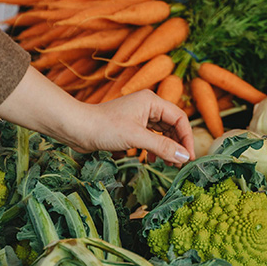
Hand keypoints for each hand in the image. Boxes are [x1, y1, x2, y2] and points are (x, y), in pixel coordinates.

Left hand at [71, 90, 193, 163]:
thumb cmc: (105, 127)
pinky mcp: (131, 126)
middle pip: (172, 125)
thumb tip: (184, 157)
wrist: (78, 129)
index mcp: (151, 101)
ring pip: (162, 132)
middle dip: (177, 145)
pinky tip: (151, 160)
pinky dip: (154, 148)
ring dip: (167, 148)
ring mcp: (139, 116)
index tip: (189, 156)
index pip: (179, 118)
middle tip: (180, 164)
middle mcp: (147, 106)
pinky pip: (150, 137)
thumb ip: (163, 147)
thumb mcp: (137, 138)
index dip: (187, 138)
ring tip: (169, 164)